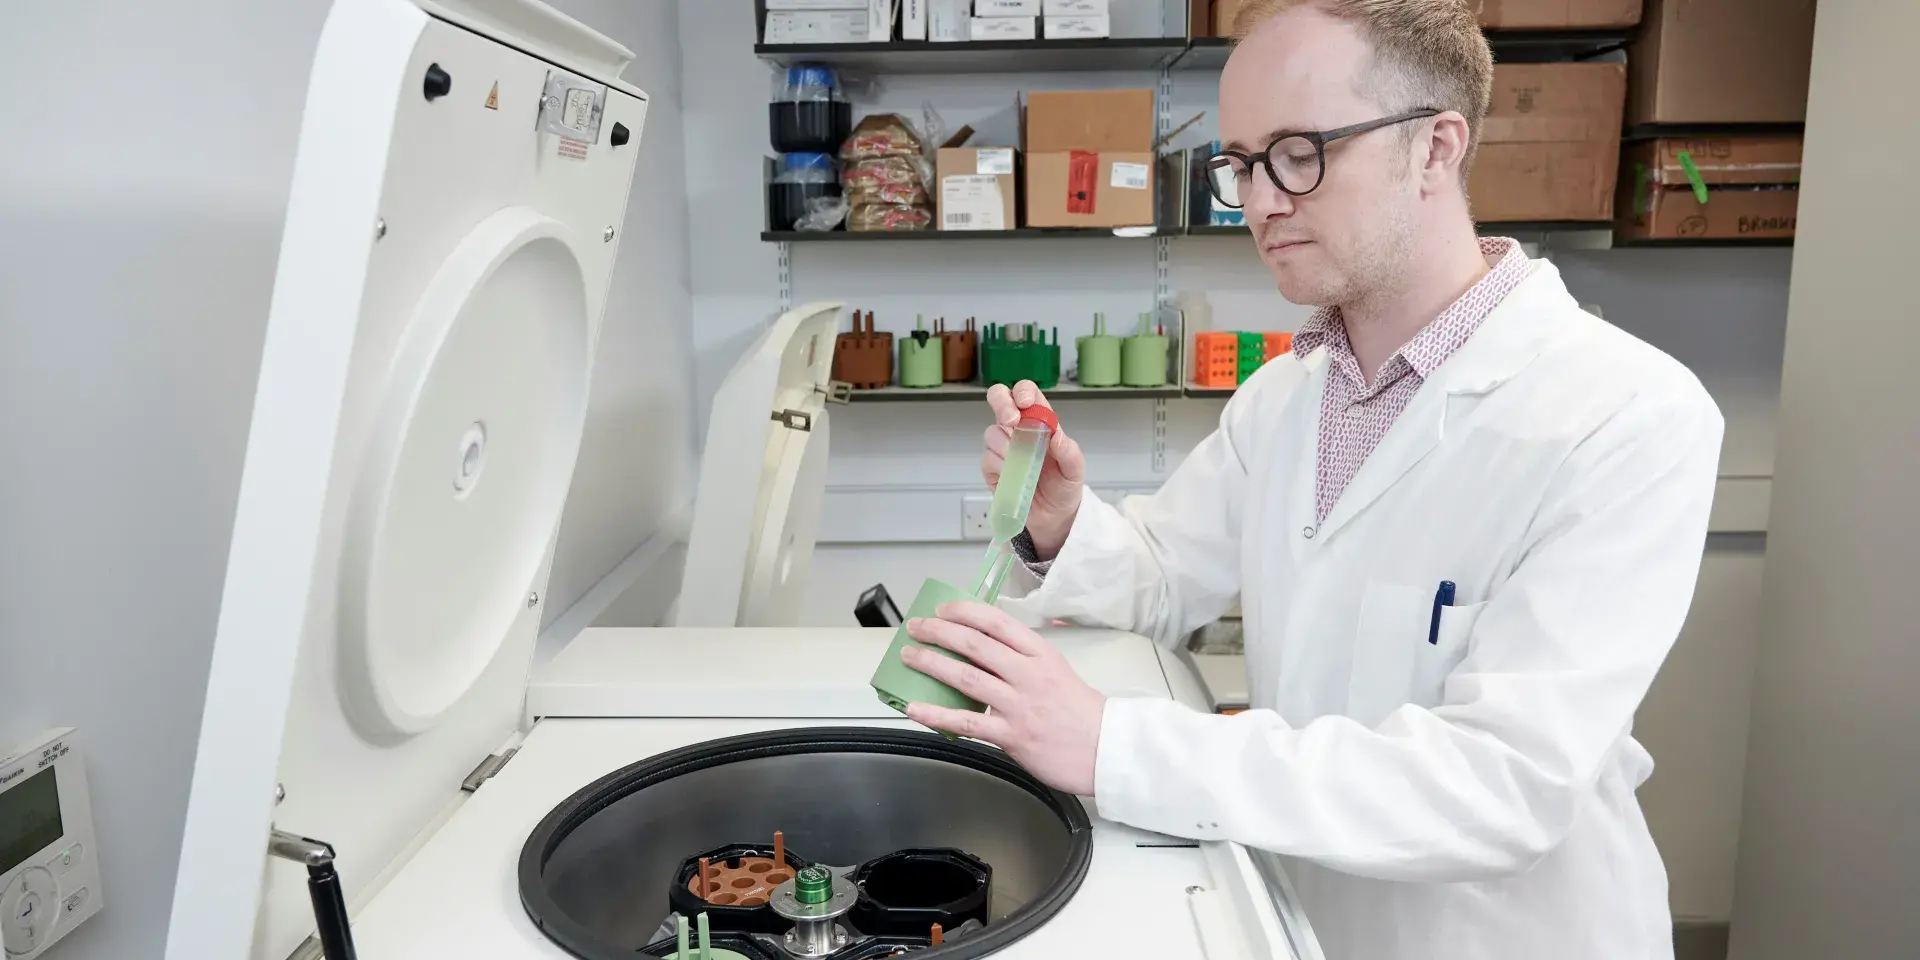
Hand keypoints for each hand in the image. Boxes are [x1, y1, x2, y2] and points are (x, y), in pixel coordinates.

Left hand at [899, 600, 1106, 796]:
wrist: (1106, 749)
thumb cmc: (1081, 712)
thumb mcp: (1057, 669)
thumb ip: (1024, 657)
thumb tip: (986, 644)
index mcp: (1041, 654)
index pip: (997, 622)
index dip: (965, 612)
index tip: (944, 609)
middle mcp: (1028, 674)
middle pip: (975, 644)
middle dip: (939, 632)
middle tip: (917, 627)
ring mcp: (1018, 705)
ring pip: (966, 677)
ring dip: (931, 663)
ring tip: (909, 656)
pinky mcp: (1011, 735)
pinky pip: (965, 721)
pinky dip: (936, 713)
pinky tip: (915, 708)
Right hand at [982, 380, 1086, 560]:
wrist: (1053, 517)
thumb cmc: (1064, 486)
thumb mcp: (1075, 469)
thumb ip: (1068, 450)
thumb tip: (1055, 434)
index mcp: (1040, 422)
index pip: (1027, 394)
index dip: (1023, 392)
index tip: (1026, 405)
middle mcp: (1018, 429)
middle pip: (999, 399)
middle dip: (1002, 405)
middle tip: (1012, 422)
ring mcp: (1002, 448)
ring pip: (993, 433)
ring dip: (1008, 447)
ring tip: (1026, 465)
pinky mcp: (991, 468)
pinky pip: (987, 459)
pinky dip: (1001, 467)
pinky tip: (1014, 476)